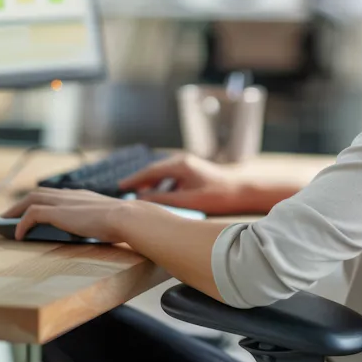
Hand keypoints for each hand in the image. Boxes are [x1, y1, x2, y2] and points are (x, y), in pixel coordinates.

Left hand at [1, 188, 131, 241]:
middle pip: (38, 193)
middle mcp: (70, 195)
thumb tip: (109, 231)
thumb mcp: (110, 220)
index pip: (56, 194)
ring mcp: (64, 202)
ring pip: (31, 200)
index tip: (34, 207)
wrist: (126, 217)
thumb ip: (104, 222)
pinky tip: (18, 236)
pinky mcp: (58, 213)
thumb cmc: (124, 222)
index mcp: (83, 196)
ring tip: (5, 222)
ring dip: (15, 210)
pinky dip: (22, 224)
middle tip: (9, 213)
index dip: (43, 200)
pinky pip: (32, 215)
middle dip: (21, 203)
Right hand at [117, 153, 247, 214]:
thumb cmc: (217, 196)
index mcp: (179, 165)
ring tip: (140, 195)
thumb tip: (143, 200)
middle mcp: (182, 161)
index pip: (150, 171)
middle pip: (154, 170)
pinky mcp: (193, 171)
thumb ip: (164, 200)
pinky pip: (172, 176)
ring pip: (163, 173)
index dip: (133, 179)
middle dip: (140, 181)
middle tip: (125, 191)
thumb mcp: (187, 200)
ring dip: (152, 183)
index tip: (120, 186)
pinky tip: (160, 196)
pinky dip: (163, 185)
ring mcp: (188, 165)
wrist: (241, 191)